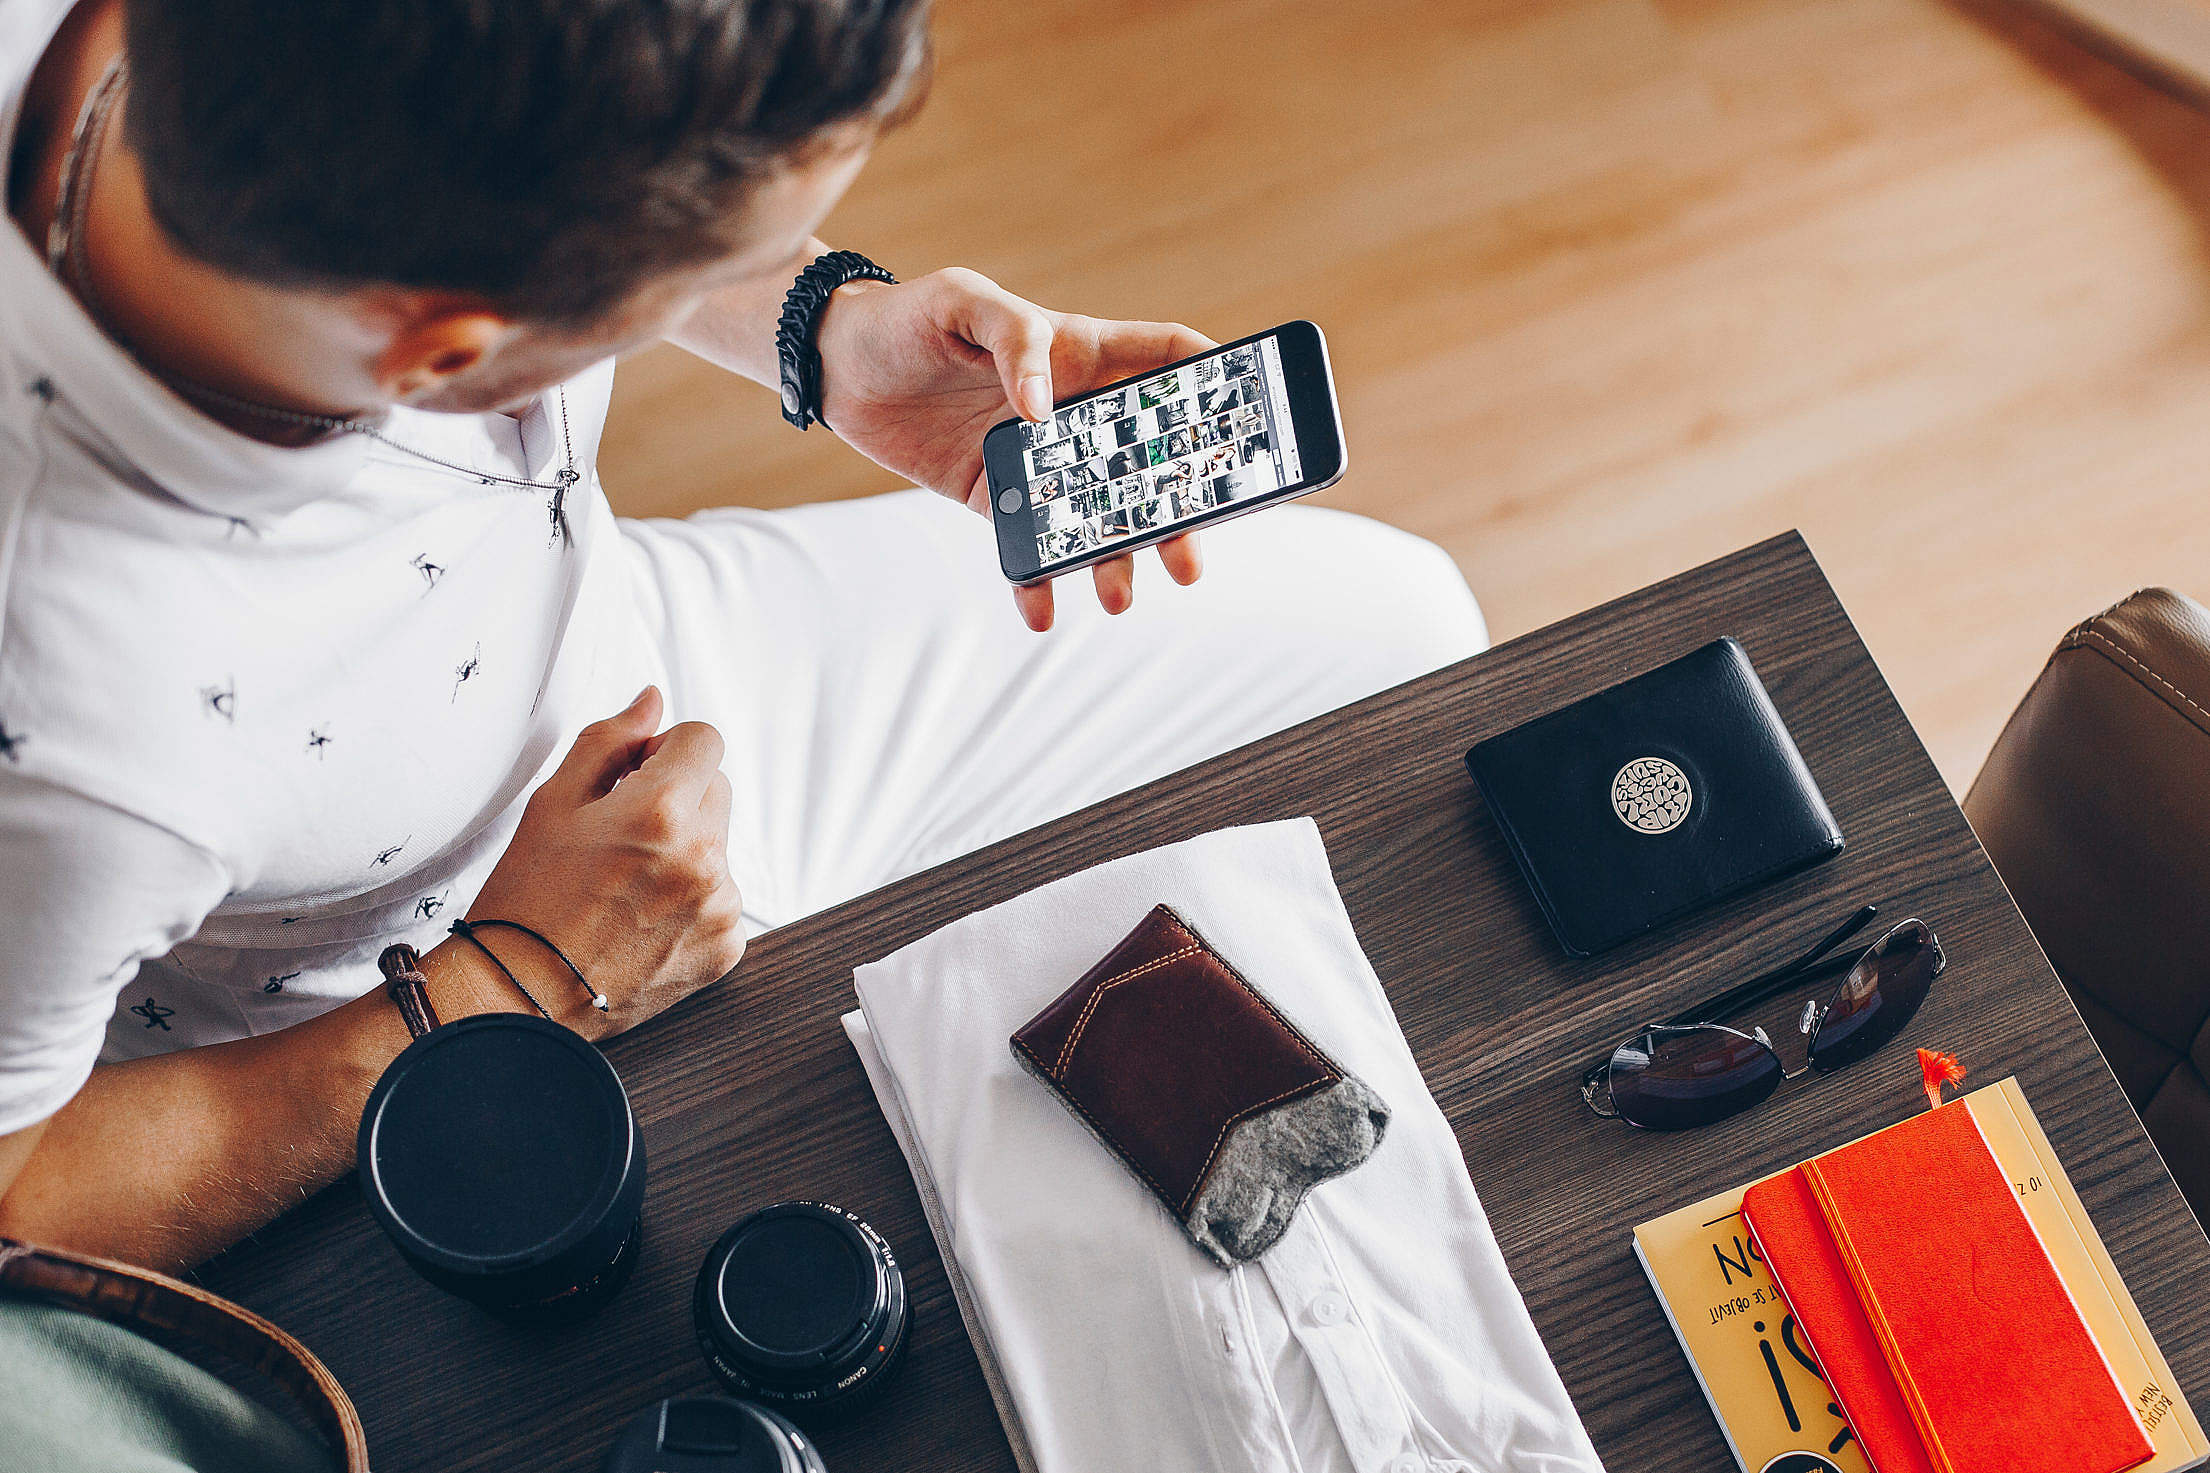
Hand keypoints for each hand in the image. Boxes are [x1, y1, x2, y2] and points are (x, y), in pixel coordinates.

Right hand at [460, 687, 743, 1039]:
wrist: (521, 995)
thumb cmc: (528, 897)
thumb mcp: (555, 802)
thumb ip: (610, 740)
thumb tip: (653, 701)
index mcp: (662, 811)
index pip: (705, 739)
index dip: (666, 749)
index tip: (635, 775)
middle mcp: (703, 858)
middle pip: (716, 788)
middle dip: (676, 797)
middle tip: (620, 834)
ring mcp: (720, 906)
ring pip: (718, 845)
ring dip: (684, 851)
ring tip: (625, 886)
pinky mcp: (725, 947)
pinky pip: (721, 898)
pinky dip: (691, 900)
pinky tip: (641, 920)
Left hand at [813, 268, 1211, 630]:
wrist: (835, 365)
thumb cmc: (906, 316)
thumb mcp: (962, 301)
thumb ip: (1016, 338)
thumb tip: (1043, 410)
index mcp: (1082, 353)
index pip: (1170, 360)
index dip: (1219, 380)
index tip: (1253, 418)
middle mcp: (1073, 412)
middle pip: (1149, 460)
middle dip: (1179, 510)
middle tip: (1189, 555)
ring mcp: (1039, 460)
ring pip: (1098, 514)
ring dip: (1115, 558)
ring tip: (1117, 595)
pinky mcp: (994, 497)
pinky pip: (1028, 545)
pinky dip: (1035, 580)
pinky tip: (1040, 609)